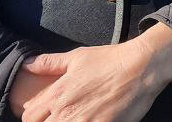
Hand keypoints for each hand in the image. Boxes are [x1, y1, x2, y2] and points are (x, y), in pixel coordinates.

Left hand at [16, 23, 171, 121]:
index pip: (29, 117)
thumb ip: (50, 63)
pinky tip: (93, 121)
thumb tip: (28, 64)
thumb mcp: (78, 57)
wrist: (142, 67)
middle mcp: (66, 111)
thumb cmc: (111, 60)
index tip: (46, 114)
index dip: (35, 117)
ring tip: (81, 117)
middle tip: (66, 116)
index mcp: (57, 93)